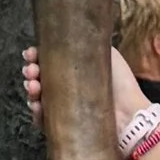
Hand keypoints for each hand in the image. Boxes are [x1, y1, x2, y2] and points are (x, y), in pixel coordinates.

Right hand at [22, 43, 149, 132]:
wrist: (129, 114)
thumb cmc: (122, 84)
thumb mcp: (108, 54)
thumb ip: (90, 43)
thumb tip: (70, 32)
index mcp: (73, 70)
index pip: (48, 61)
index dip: (36, 56)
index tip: (31, 54)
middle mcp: (67, 87)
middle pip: (38, 78)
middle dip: (30, 72)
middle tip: (32, 71)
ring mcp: (64, 107)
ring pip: (37, 98)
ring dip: (30, 90)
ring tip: (34, 86)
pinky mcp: (64, 127)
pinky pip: (43, 120)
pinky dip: (36, 113)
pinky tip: (36, 105)